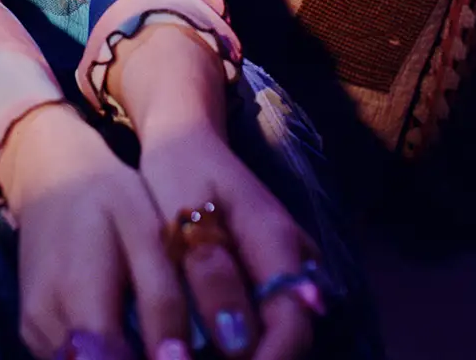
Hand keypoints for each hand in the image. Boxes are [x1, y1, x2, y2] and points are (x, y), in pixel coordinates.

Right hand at [0, 103, 192, 359]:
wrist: (50, 174)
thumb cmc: (107, 196)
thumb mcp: (147, 236)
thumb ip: (161, 301)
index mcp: (76, 298)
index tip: (186, 358)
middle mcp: (45, 325)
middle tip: (182, 350)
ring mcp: (34, 332)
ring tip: (164, 346)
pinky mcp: (33, 334)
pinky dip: (107, 358)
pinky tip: (133, 342)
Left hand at [140, 126, 321, 359]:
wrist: (187, 137)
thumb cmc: (178, 170)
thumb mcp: (182, 216)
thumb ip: (210, 275)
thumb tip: (238, 342)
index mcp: (277, 242)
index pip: (291, 326)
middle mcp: (297, 257)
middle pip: (292, 335)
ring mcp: (290, 262)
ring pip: (281, 329)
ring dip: (249, 353)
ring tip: (194, 356)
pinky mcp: (273, 269)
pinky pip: (268, 316)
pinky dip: (241, 339)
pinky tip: (204, 348)